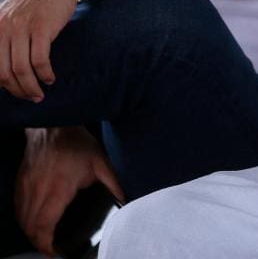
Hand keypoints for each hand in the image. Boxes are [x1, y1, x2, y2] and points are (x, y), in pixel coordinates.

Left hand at [0, 0, 78, 100]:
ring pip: (21, 69)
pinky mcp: (42, 28)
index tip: (14, 91)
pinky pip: (39, 60)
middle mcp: (2, 28)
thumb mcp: (11, 16)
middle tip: (29, 97)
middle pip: (4, 72)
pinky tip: (50, 78)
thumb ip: (4, 37)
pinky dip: (44, 74)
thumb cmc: (37, 2)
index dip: (1, 84)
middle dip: (17, 90)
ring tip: (39, 94)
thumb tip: (5, 71)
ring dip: (31, 87)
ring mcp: (21, 27)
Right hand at [15, 126, 124, 255]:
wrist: (54, 125)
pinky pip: (18, 207)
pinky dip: (24, 218)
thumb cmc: (77, 143)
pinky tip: (33, 221)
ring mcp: (26, 186)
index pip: (45, 224)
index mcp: (58, 187)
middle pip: (30, 226)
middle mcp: (38, 189)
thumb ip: (113, 184)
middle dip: (39, 242)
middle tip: (52, 247)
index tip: (55, 250)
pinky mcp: (20, 182)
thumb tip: (125, 200)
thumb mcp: (101, 162)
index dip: (47, 242)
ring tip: (45, 238)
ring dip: (31, 232)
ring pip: (21, 218)